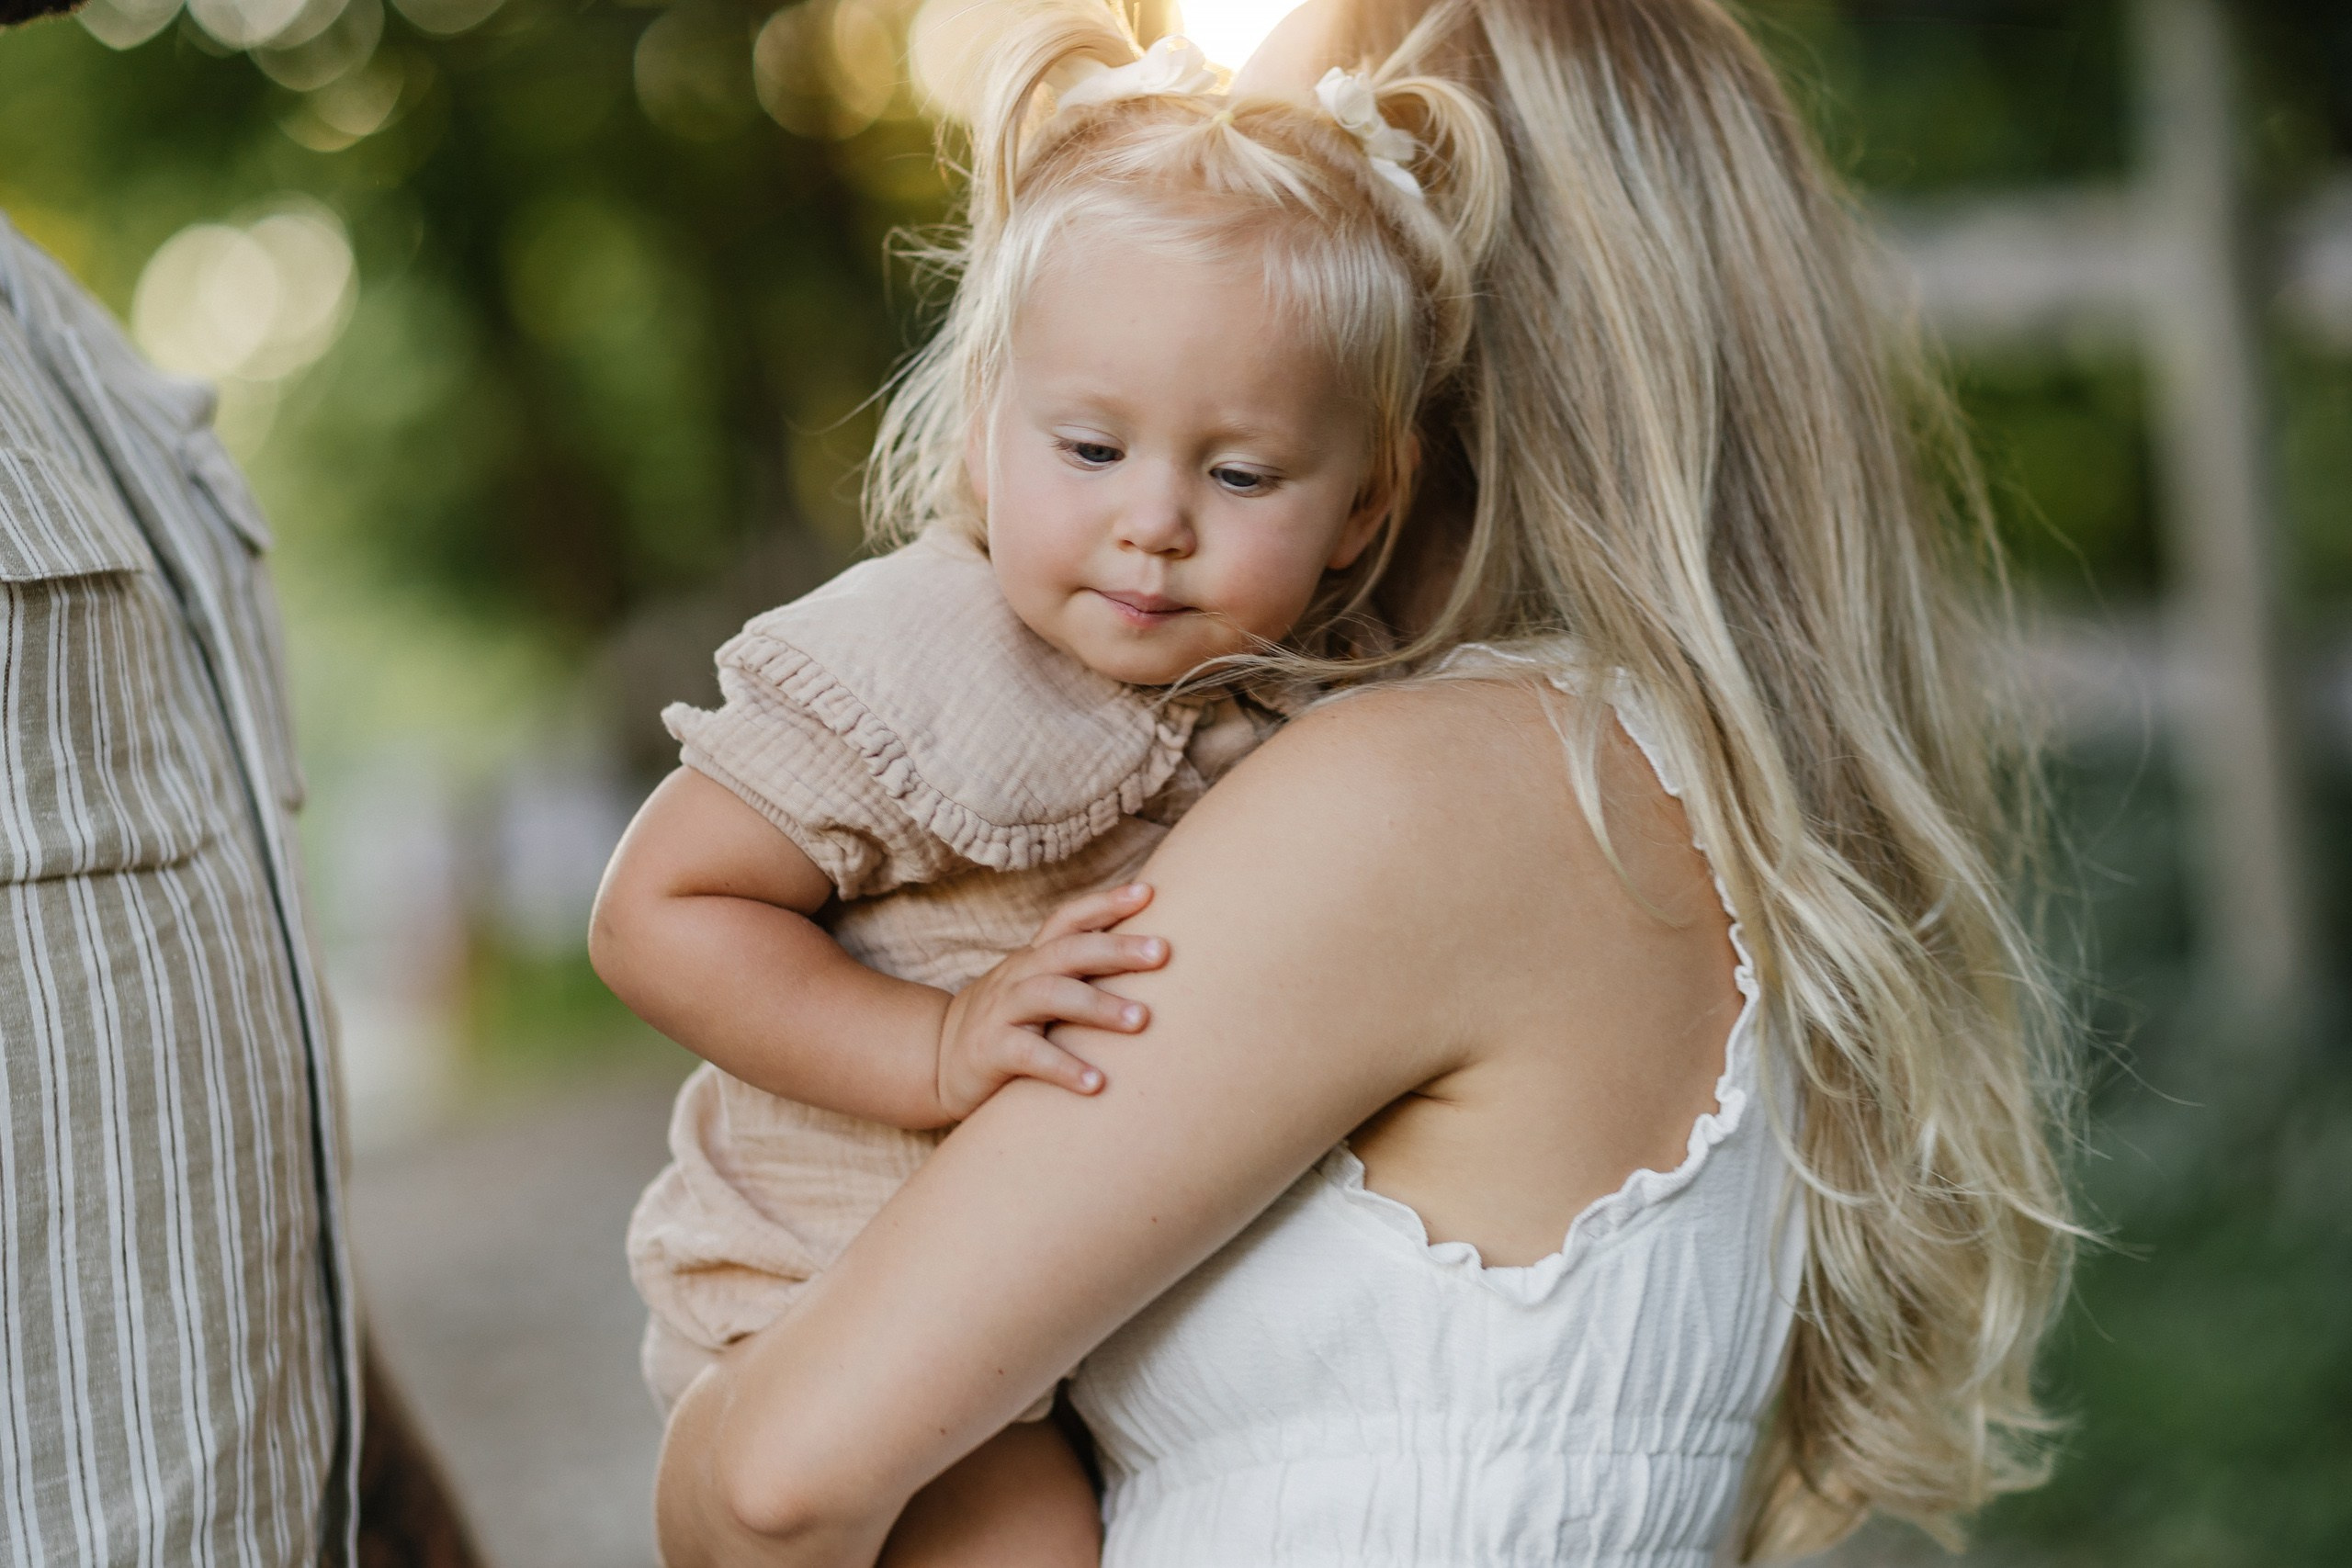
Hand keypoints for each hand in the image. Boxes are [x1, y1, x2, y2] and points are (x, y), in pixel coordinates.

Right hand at [933, 883, 1167, 1119]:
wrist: (938, 1059)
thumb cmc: (1010, 1023)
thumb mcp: (1039, 989)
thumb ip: (1079, 974)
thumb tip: (1149, 960)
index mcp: (1035, 958)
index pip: (1069, 920)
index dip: (1105, 903)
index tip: (1149, 893)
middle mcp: (1019, 976)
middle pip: (1068, 951)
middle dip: (1116, 948)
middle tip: (1163, 952)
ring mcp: (1001, 1011)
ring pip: (1050, 995)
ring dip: (1098, 1005)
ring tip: (1141, 1020)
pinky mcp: (991, 1051)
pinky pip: (1028, 1055)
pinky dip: (1064, 1067)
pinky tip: (1096, 1084)